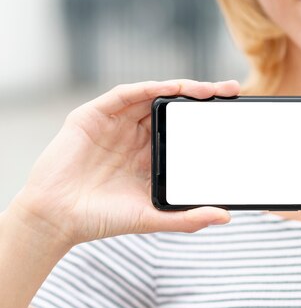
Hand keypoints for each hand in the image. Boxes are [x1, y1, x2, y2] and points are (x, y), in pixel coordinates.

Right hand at [9, 79, 238, 246]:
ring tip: (208, 90)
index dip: (208, 118)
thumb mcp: (153, 217)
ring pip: (153, 96)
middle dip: (202, 96)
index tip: (235, 113)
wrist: (57, 219)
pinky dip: (148, 89)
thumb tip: (226, 217)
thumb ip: (188, 218)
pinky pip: (125, 95)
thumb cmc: (103, 218)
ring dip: (181, 89)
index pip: (184, 128)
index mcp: (151, 154)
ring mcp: (115, 123)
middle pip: (173, 107)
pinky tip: (170, 89)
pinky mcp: (93, 115)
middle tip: (231, 90)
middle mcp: (135, 135)